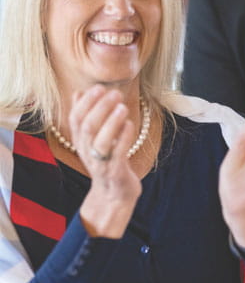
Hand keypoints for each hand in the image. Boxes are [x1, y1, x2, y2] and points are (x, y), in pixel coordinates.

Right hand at [73, 87, 141, 237]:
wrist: (114, 195)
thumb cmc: (107, 161)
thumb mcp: (92, 139)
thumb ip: (86, 116)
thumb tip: (78, 92)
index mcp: (81, 141)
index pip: (75, 118)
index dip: (85, 102)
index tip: (98, 87)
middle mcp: (87, 151)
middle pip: (87, 127)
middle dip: (100, 107)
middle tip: (115, 93)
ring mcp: (101, 162)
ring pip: (100, 140)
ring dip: (111, 122)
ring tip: (123, 107)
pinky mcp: (116, 171)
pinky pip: (118, 153)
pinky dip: (123, 138)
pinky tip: (130, 125)